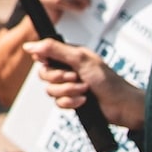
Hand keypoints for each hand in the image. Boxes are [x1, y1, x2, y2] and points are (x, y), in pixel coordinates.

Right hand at [27, 37, 145, 129]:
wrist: (122, 106)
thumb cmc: (108, 80)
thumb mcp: (80, 59)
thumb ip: (54, 49)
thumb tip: (29, 45)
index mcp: (68, 56)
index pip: (43, 54)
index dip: (44, 60)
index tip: (50, 62)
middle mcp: (66, 70)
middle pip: (43, 74)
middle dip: (60, 78)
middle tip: (76, 77)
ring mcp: (69, 86)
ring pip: (50, 90)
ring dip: (68, 91)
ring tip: (84, 90)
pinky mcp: (71, 101)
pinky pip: (58, 103)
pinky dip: (71, 102)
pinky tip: (84, 101)